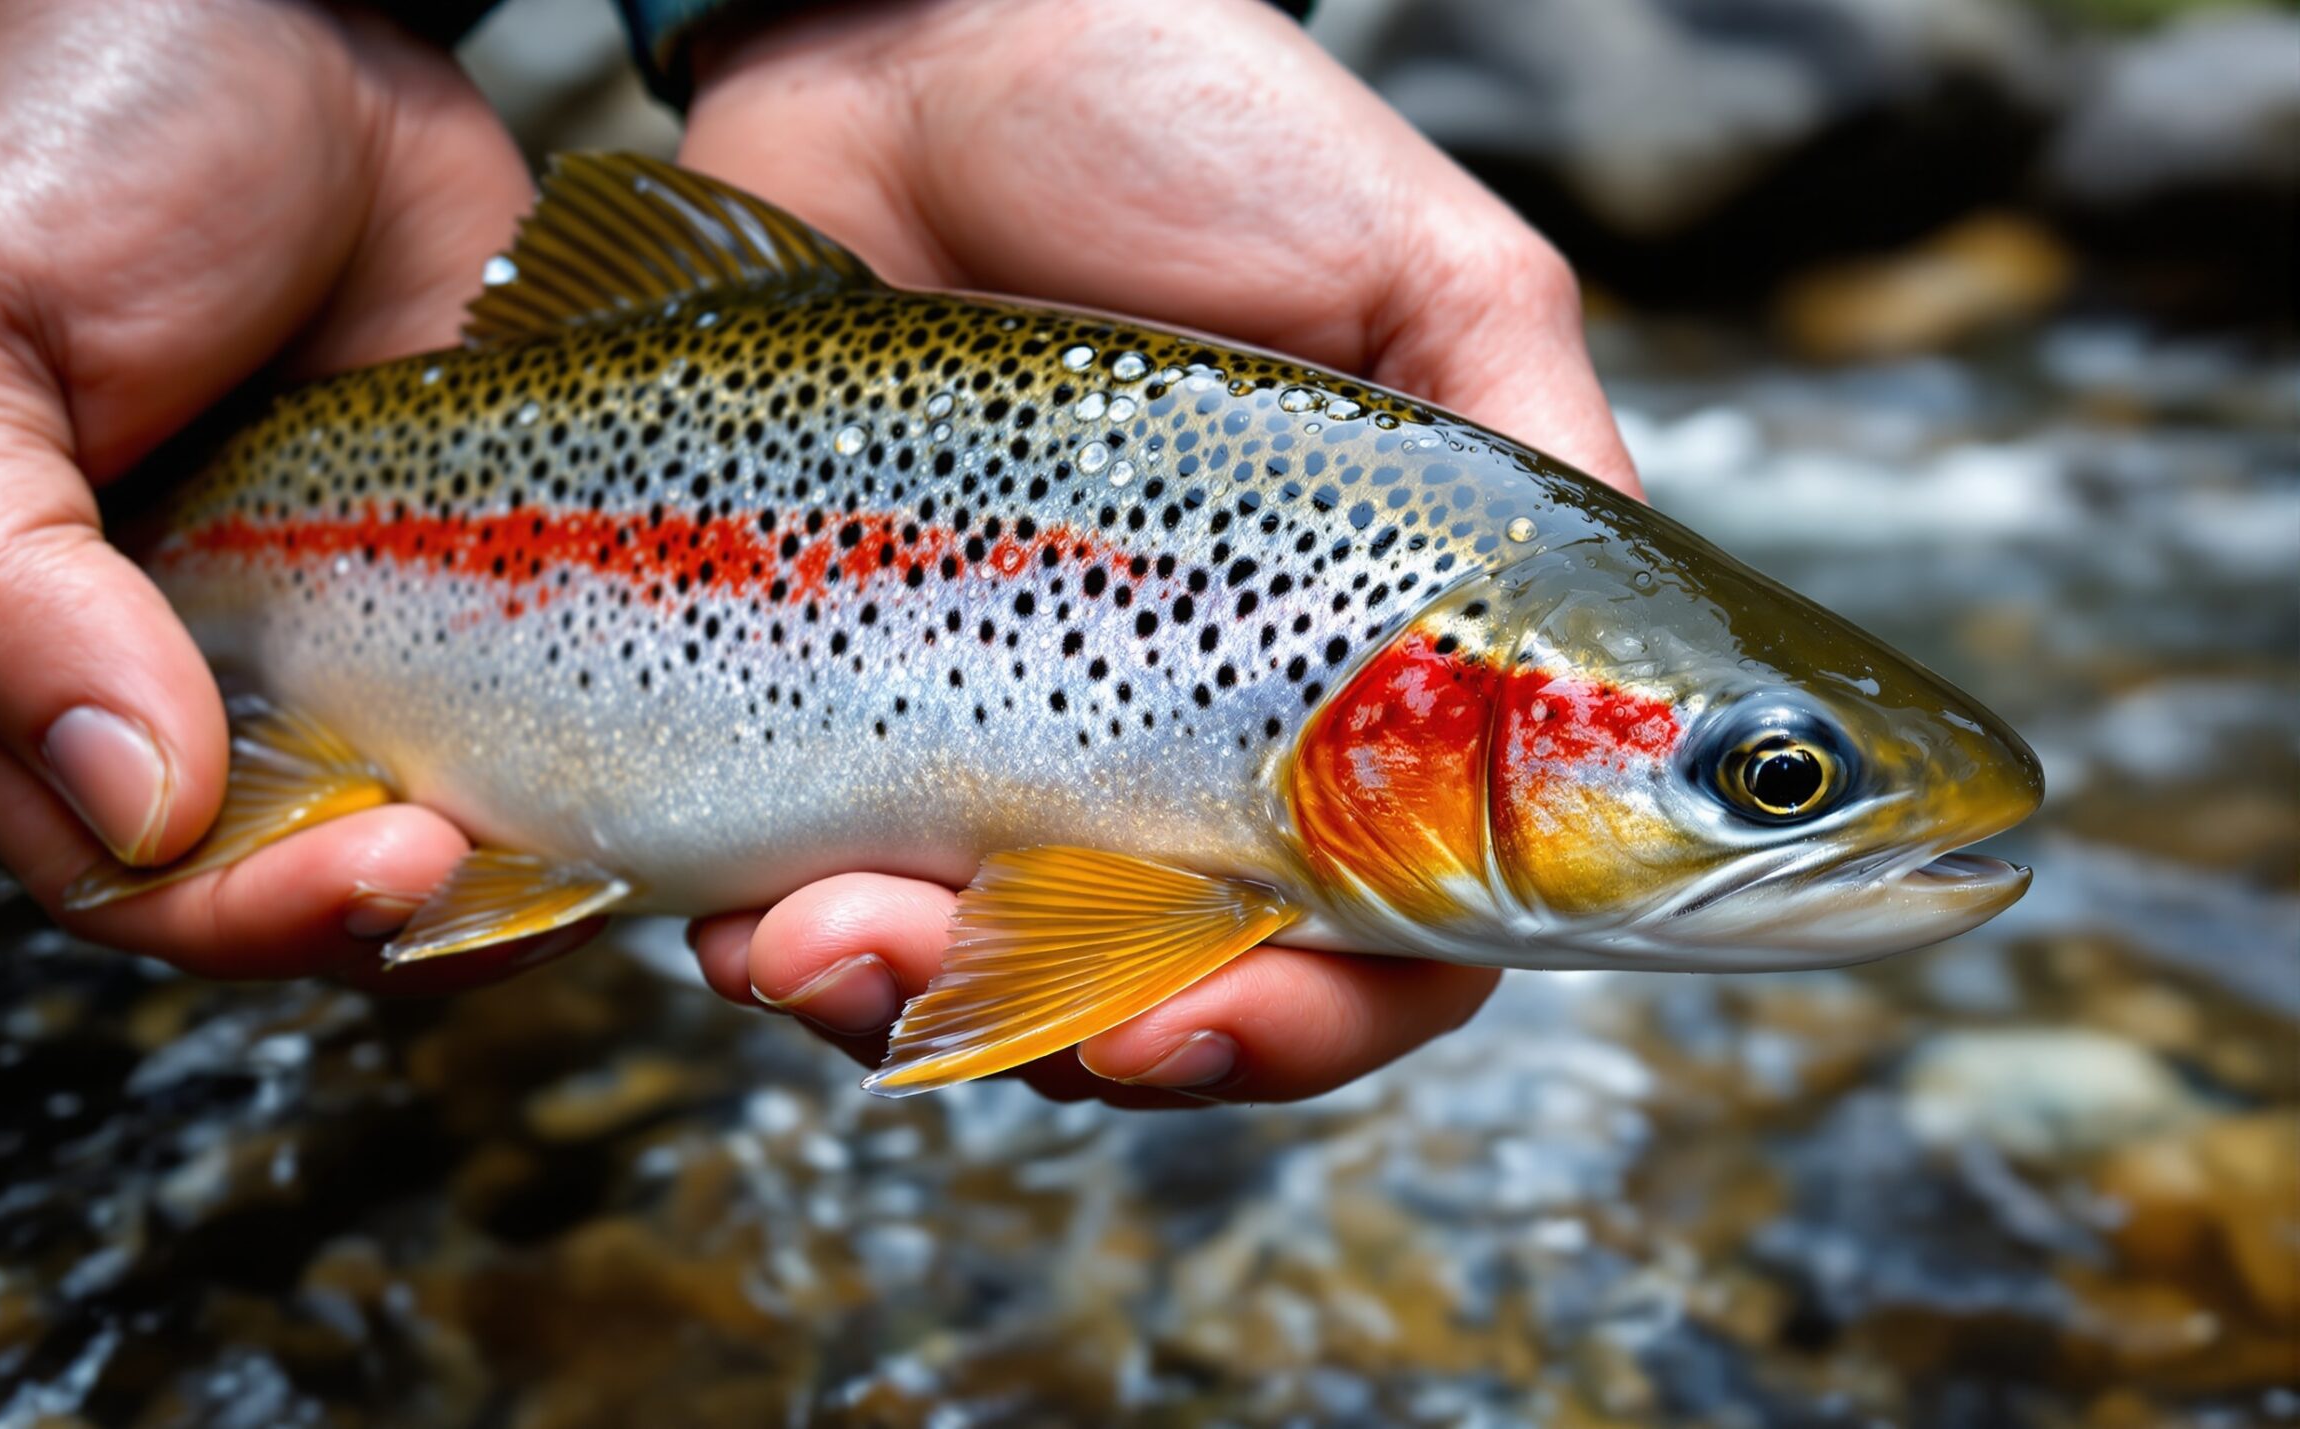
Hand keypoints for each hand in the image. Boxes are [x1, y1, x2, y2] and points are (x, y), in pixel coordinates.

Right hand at [0, 0, 535, 985]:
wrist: (280, 5)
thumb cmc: (81, 142)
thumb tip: (131, 799)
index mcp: (9, 642)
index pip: (118, 869)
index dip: (242, 909)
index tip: (383, 865)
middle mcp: (172, 664)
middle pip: (276, 883)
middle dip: (378, 912)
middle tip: (484, 870)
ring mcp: (332, 630)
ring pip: (411, 832)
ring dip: (496, 878)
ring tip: (585, 857)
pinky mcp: (468, 577)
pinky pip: (526, 733)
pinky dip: (576, 784)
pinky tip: (638, 787)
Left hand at [679, 0, 1640, 1104]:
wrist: (913, 33)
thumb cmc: (1189, 130)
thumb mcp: (1428, 280)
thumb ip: (1540, 483)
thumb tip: (1660, 711)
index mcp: (1346, 685)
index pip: (1372, 944)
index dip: (1305, 1029)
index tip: (1201, 1031)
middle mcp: (1171, 738)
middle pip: (1156, 1001)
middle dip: (1076, 1040)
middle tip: (995, 1001)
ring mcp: (985, 733)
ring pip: (957, 981)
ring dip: (891, 1002)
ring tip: (813, 936)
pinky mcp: (810, 706)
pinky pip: (783, 899)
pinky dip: (758, 941)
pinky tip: (738, 908)